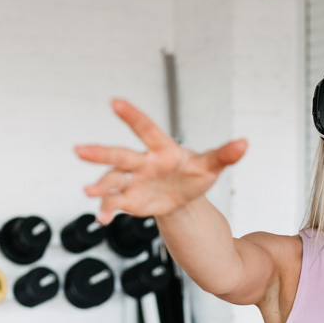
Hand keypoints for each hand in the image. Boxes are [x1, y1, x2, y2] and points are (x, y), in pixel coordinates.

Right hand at [75, 99, 247, 224]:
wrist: (184, 196)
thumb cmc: (195, 173)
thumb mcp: (211, 166)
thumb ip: (225, 154)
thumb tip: (244, 144)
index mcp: (162, 149)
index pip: (146, 129)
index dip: (132, 116)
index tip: (115, 102)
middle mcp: (142, 162)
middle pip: (120, 155)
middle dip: (100, 153)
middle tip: (79, 150)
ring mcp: (133, 180)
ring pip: (112, 180)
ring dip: (99, 185)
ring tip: (89, 191)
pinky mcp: (129, 199)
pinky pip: (114, 203)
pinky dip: (106, 210)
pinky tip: (102, 220)